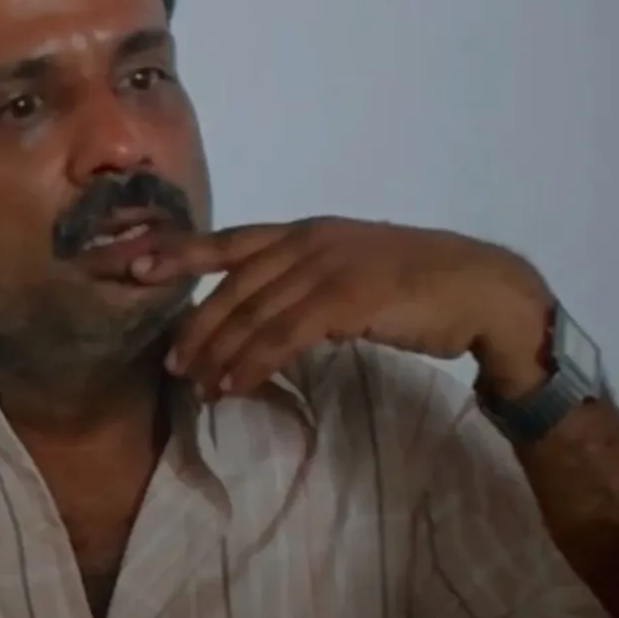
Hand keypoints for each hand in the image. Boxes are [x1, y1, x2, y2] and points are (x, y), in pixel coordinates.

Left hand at [130, 217, 554, 400]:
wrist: (482, 290)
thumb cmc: (421, 287)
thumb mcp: (353, 271)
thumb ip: (309, 283)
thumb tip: (267, 315)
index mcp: (309, 231)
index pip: (230, 240)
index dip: (180, 253)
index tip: (136, 266)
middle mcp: (312, 241)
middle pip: (233, 286)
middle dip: (196, 325)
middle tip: (172, 364)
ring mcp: (329, 266)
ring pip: (253, 314)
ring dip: (221, 354)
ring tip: (201, 386)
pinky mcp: (349, 298)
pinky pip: (284, 336)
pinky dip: (253, 363)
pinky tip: (237, 385)